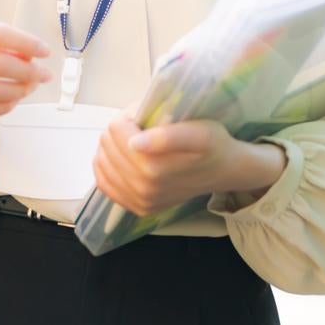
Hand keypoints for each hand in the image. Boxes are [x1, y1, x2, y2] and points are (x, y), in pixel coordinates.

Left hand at [92, 112, 287, 215]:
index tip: (147, 118)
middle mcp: (144, 189)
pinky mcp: (138, 208)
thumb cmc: (211, 144)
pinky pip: (103, 183)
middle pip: (106, 143)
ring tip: (135, 143)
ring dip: (112, 147)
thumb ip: (167, 136)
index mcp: (154, 168)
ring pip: (101, 160)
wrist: (224, 171)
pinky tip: (122, 159)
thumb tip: (135, 143)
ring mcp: (140, 201)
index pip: (116, 129)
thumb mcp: (198, 131)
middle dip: (120, 130)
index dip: (129, 117)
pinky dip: (106, 167)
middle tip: (142, 129)